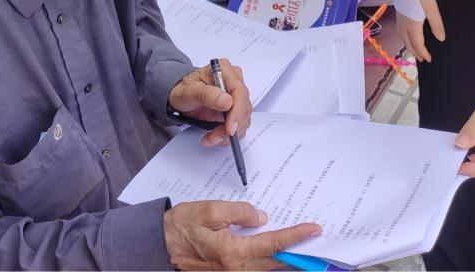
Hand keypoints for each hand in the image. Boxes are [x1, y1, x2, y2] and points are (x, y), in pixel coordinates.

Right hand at [164, 201, 321, 270]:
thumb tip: (262, 217)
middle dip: (295, 251)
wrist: (161, 243)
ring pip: (264, 268)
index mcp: (232, 252)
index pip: (272, 244)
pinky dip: (267, 259)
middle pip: (273, 262)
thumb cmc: (183, 225)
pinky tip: (273, 248)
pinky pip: (253, 267)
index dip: (294, 236)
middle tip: (313, 237)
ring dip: (282, 256)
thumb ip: (239, 212)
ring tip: (297, 242)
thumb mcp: (211, 209)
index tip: (313, 229)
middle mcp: (234, 269)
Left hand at [168, 59, 251, 145]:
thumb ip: (207, 94)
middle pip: (244, 107)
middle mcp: (234, 81)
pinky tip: (213, 136)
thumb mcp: (190, 91)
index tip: (230, 129)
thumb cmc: (184, 89)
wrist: (181, 97)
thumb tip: (228, 101)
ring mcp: (236, 96)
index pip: (239, 91)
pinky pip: (238, 126)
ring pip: (243, 120)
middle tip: (214, 137)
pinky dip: (227, 136)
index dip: (237, 112)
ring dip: (227, 134)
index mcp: (225, 70)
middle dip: (230, 126)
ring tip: (210, 137)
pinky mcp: (235, 109)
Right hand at [396, 0, 445, 61]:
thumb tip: (441, 38)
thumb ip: (436, 24)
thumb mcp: (432, 9)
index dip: (423, 53)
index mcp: (412, 25)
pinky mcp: (398, 14)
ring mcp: (400, 19)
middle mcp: (404, 24)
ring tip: (414, 50)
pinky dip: (404, 38)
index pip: (417, 44)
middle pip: (408, 43)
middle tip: (422, 59)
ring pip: (402, 38)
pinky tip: (407, 35)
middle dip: (415, 53)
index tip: (429, 59)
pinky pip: (400, 32)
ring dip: (409, 46)